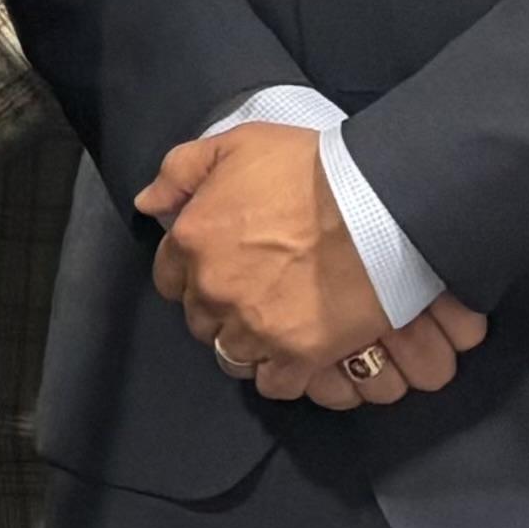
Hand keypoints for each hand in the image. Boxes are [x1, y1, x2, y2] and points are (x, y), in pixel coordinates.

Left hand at [139, 121, 473, 402]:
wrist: (380, 200)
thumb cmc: (310, 167)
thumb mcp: (237, 144)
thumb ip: (181, 170)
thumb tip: (148, 202)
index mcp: (192, 240)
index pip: (169, 277)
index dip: (194, 273)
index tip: (221, 268)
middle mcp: (213, 289)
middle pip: (199, 318)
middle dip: (220, 308)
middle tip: (257, 293)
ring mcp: (253, 325)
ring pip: (231, 353)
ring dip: (247, 342)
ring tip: (276, 325)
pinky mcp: (297, 353)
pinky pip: (272, 383)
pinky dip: (280, 374)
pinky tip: (296, 353)